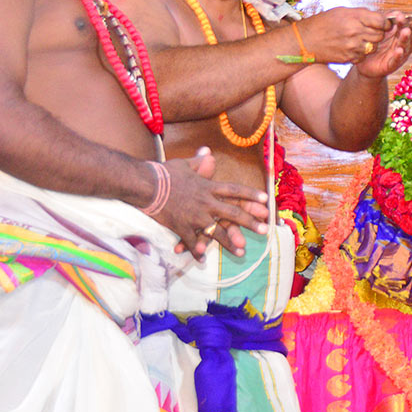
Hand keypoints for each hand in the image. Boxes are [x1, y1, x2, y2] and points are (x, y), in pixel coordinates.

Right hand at [155, 149, 270, 259]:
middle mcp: (206, 203)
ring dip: (230, 243)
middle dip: (250, 222)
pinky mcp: (182, 227)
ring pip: (217, 232)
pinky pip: (192, 242)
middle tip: (265, 230)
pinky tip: (202, 260)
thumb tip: (207, 151)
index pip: (234, 191)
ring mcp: (195, 217)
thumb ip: (199, 160)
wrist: (146, 185)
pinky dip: (196, 251)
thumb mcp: (184, 164)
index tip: (266, 200)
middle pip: (233, 213)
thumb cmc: (164, 173)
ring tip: (242, 252)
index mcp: (208, 187)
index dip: (251, 195)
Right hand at [295, 7, 392, 63]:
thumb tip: (379, 17)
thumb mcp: (342, 12)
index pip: (381, 21)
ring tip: (360, 39)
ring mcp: (353, 46)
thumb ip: (362, 14)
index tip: (384, 24)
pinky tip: (352, 47)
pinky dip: (361, 53)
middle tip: (371, 31)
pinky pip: (364, 56)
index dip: (385, 23)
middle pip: (380, 35)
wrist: (306, 41)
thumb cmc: (324, 23)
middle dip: (378, 33)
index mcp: (355, 17)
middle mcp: (355, 32)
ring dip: (371, 44)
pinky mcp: (350, 57)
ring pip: (374, 47)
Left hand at [355, 12, 411, 77]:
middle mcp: (404, 44)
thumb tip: (396, 11)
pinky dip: (398, 55)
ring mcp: (400, 55)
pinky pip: (396, 60)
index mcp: (403, 34)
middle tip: (403, 18)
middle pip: (409, 34)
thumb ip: (388, 21)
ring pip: (404, 46)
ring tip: (405, 32)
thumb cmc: (377, 44)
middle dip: (407, 26)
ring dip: (405, 38)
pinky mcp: (392, 64)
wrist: (367, 64)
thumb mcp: (382, 30)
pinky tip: (399, 51)